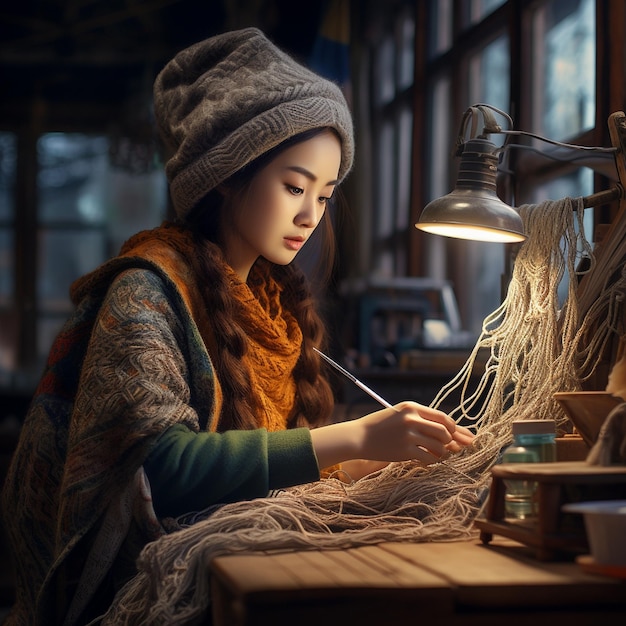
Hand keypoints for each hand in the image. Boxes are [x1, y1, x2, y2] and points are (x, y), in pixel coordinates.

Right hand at [356, 401, 473, 464]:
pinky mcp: (405, 451)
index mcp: (411, 407)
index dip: (453, 428)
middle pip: (444, 432)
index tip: (455, 435)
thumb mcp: (400, 414)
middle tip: (446, 447)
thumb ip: (421, 419)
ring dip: (442, 453)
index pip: (443, 417)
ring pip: (439, 446)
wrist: (359, 436)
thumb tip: (449, 431)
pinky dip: (432, 461)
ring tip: (436, 454)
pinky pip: (429, 458)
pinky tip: (427, 460)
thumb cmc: (381, 426)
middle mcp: (411, 419)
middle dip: (449, 441)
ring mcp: (408, 435)